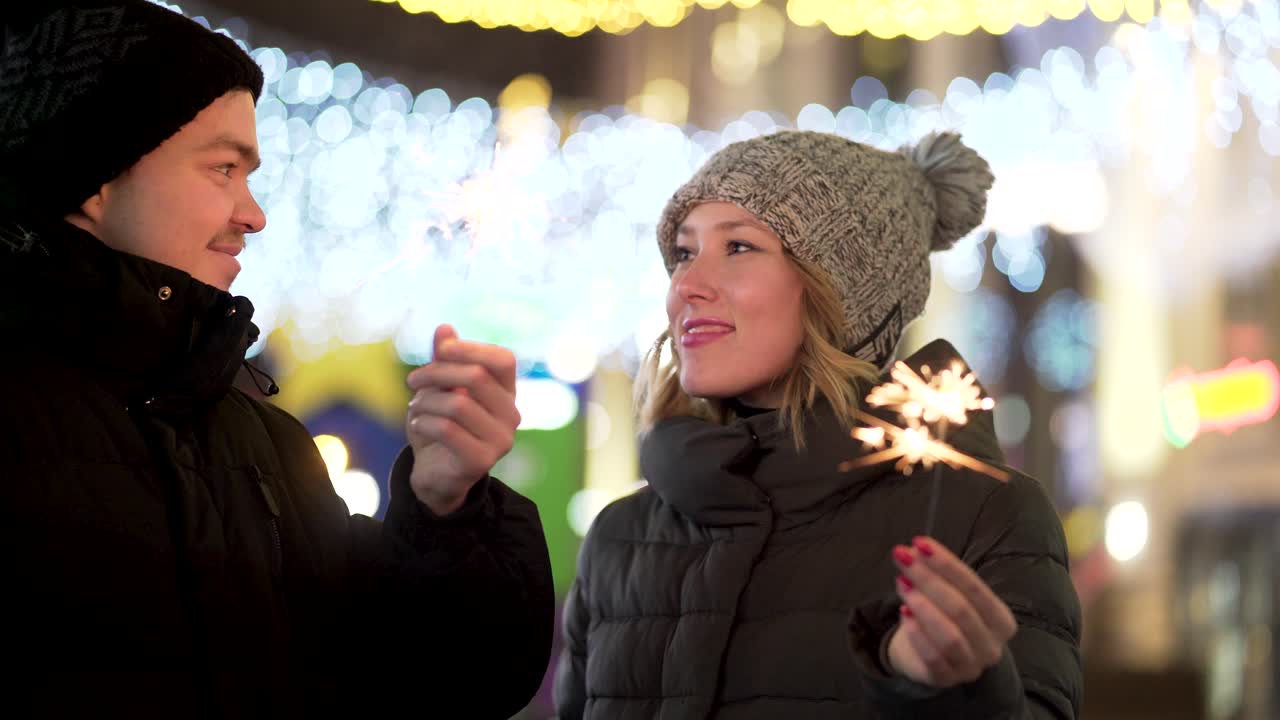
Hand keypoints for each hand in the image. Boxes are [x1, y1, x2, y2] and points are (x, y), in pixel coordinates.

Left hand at [406, 324, 520, 514]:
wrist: (435, 475)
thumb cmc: (440, 426)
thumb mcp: (440, 389)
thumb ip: (444, 360)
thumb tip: (444, 328)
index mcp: (506, 393)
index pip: (503, 360)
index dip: (473, 348)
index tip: (442, 349)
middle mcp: (511, 415)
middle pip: (477, 377)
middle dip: (437, 372)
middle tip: (412, 380)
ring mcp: (500, 440)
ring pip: (458, 403)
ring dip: (426, 401)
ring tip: (414, 408)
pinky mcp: (481, 461)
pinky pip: (447, 429)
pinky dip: (423, 422)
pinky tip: (415, 425)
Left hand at [886, 536, 1016, 687]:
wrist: (928, 654)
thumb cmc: (945, 617)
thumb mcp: (949, 594)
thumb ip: (939, 574)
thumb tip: (916, 549)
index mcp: (1002, 621)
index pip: (975, 588)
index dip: (946, 564)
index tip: (919, 543)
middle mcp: (992, 646)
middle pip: (960, 609)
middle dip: (928, 579)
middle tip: (902, 557)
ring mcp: (971, 667)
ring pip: (950, 636)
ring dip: (922, 606)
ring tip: (901, 584)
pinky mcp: (946, 679)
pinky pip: (933, 658)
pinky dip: (917, 634)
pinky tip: (903, 614)